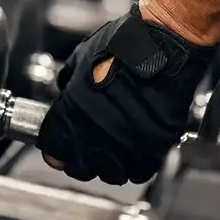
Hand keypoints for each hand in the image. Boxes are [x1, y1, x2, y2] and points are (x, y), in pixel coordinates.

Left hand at [36, 3, 216, 183]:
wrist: (166, 45)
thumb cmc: (127, 46)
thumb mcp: (82, 57)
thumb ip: (70, 82)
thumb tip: (66, 89)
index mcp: (73, 114)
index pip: (53, 150)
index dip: (55, 149)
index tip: (58, 147)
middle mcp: (98, 135)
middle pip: (80, 168)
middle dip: (79, 159)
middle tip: (86, 146)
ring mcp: (128, 145)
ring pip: (111, 174)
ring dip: (109, 164)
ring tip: (114, 146)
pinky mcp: (155, 148)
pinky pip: (140, 170)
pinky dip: (137, 162)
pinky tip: (136, 146)